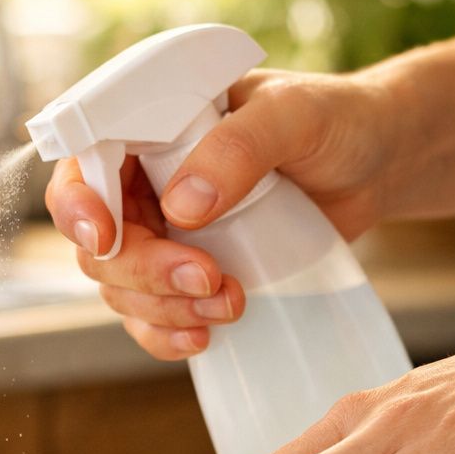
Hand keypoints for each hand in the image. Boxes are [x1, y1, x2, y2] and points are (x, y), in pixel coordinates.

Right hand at [44, 69, 404, 359]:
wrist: (375, 163)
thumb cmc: (334, 119)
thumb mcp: (294, 116)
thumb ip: (239, 148)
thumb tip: (182, 207)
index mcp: (148, 127)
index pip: (82, 166)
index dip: (79, 207)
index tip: (107, 239)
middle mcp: (142, 180)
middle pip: (99, 242)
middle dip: (144, 272)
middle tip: (208, 280)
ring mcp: (162, 231)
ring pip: (121, 286)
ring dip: (163, 308)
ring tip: (230, 303)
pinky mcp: (187, 271)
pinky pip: (150, 316)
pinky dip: (166, 334)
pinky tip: (201, 337)